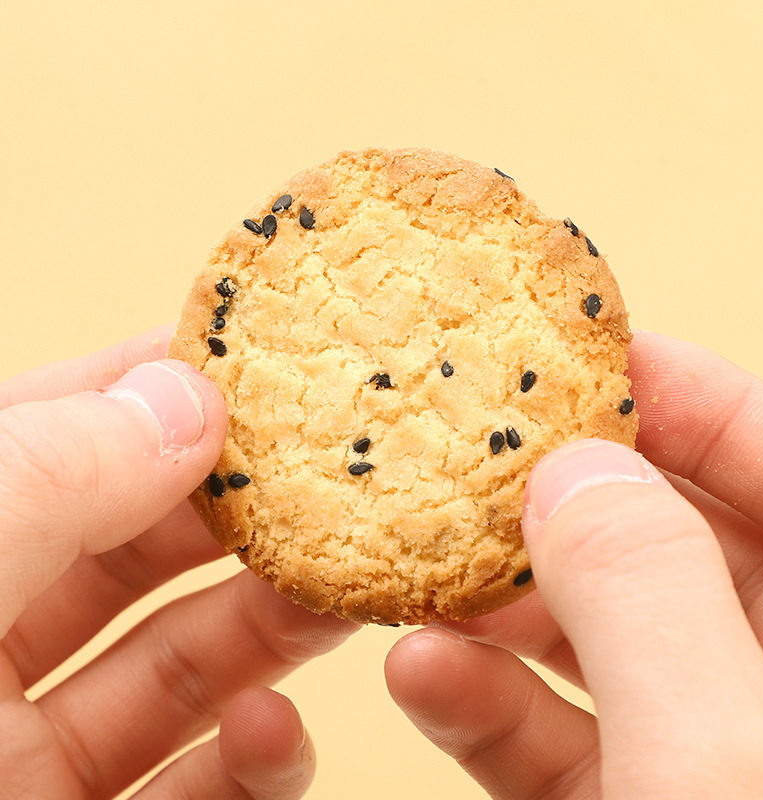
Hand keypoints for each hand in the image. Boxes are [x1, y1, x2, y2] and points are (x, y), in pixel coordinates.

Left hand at [0, 326, 356, 798]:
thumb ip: (49, 475)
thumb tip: (188, 397)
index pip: (65, 429)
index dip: (162, 387)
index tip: (265, 365)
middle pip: (146, 546)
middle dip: (245, 513)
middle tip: (334, 487)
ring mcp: (23, 751)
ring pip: (184, 661)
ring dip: (272, 629)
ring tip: (338, 596)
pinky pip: (193, 789)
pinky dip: (251, 763)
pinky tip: (273, 734)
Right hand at [385, 331, 762, 797]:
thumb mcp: (720, 760)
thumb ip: (647, 598)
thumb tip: (571, 475)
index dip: (698, 403)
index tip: (590, 361)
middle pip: (679, 548)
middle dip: (569, 504)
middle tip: (478, 456)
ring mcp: (707, 752)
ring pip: (605, 642)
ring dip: (504, 607)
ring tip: (424, 558)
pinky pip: (562, 741)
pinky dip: (490, 705)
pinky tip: (424, 674)